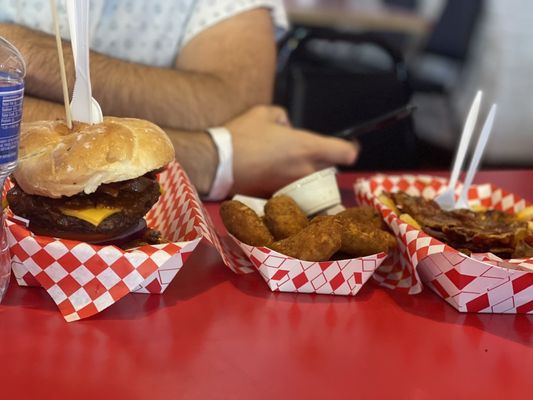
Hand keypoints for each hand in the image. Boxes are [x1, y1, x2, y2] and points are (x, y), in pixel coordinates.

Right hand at [226, 105, 358, 196]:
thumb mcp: (264, 113)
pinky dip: (289, 187)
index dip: (350, 149)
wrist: (217, 163)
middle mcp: (304, 170)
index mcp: (307, 147)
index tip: (346, 147)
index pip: (346, 153)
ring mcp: (292, 187)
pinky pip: (293, 194)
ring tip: (291, 167)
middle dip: (326, 163)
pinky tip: (274, 178)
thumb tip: (286, 128)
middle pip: (331, 170)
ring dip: (309, 177)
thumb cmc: (241, 135)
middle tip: (312, 155)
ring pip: (313, 184)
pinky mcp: (278, 198)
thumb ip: (283, 118)